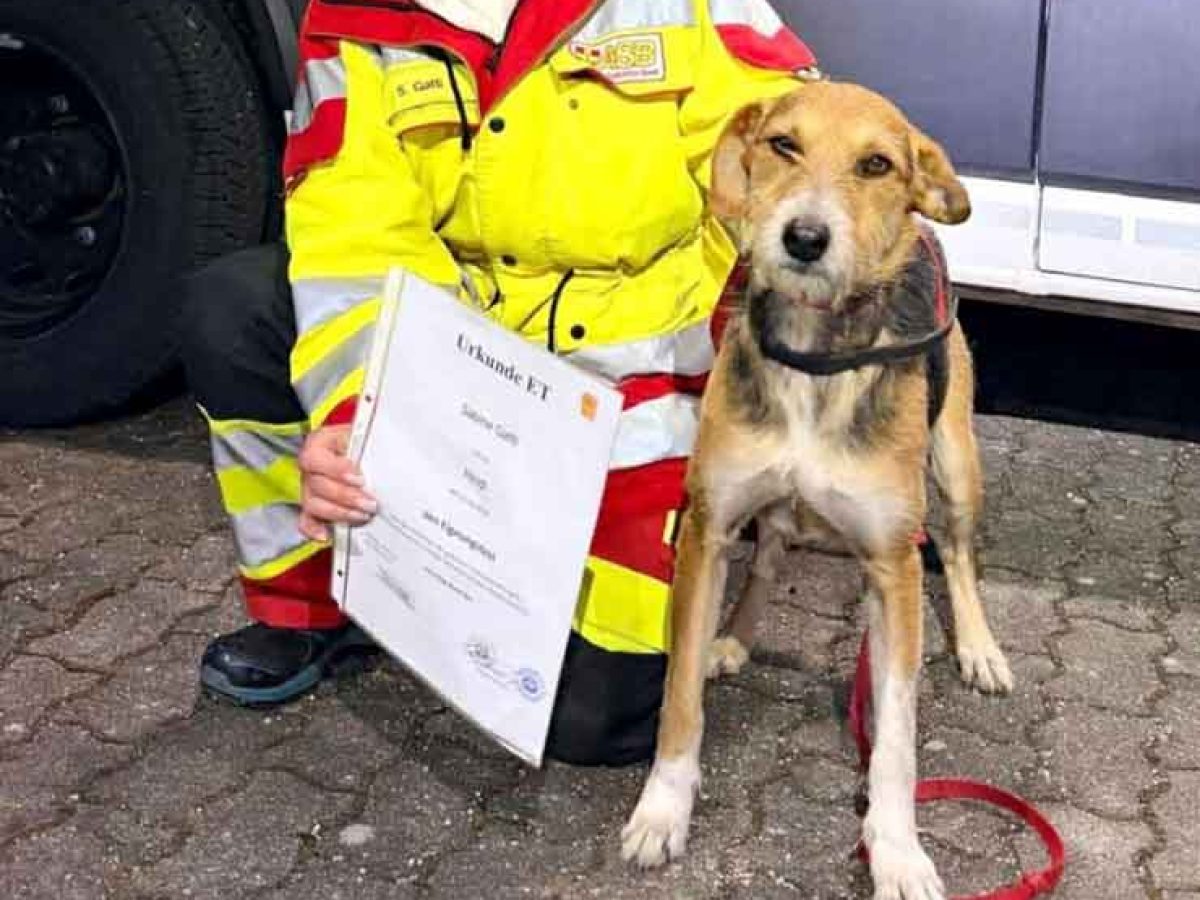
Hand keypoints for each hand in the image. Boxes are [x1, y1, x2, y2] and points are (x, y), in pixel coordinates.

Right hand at [297, 424, 377, 541]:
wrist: (362, 450)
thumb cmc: (363, 442)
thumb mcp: (366, 436)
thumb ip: (369, 447)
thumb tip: (385, 462)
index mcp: (319, 443)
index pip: (315, 458)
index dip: (336, 470)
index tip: (360, 479)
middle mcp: (311, 467)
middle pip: (317, 485)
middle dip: (346, 496)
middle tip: (370, 503)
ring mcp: (309, 488)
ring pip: (314, 504)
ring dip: (340, 513)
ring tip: (362, 515)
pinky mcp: (313, 506)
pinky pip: (307, 520)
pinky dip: (314, 529)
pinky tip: (326, 535)